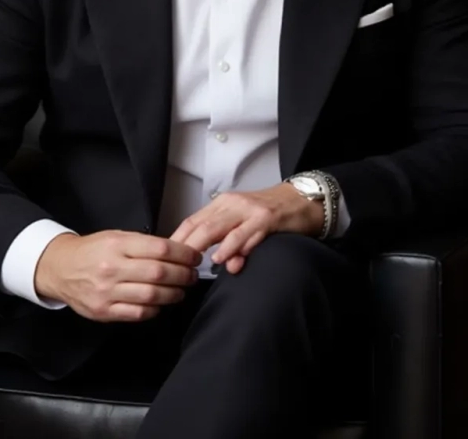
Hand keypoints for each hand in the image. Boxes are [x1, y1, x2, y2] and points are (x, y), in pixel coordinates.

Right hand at [34, 231, 201, 321]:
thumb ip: (143, 244)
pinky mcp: (104, 311)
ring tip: (181, 290)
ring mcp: (107, 292)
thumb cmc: (91, 250)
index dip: (183, 254)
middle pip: (159, 273)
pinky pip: (137, 313)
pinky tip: (160, 303)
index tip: (194, 256)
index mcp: (117, 245)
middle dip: (183, 274)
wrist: (60, 268)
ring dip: (173, 293)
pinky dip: (154, 309)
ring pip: (151, 295)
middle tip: (192, 275)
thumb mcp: (115, 236)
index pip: (160, 248)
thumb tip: (175, 251)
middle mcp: (112, 268)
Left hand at [169, 183, 323, 274]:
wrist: (303, 201)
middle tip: (171, 266)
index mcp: (224, 204)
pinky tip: (224, 259)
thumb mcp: (245, 224)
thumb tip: (219, 264)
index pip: (192, 221)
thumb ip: (230, 242)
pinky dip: (232, 246)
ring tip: (191, 264)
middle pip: (199, 225)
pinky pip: (244, 233)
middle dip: (182, 246)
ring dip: (201, 246)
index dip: (176, 239)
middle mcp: (232, 204)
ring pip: (217, 227)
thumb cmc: (273, 214)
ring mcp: (249, 210)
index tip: (164, 258)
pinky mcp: (266, 218)